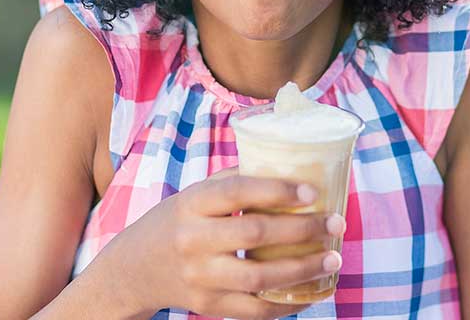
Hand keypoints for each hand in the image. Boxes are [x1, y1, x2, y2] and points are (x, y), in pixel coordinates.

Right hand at [100, 167, 345, 319]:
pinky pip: (253, 310)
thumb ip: (235, 181)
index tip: (312, 190)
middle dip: (302, 229)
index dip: (276, 190)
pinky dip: (285, 304)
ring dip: (302, 269)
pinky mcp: (207, 305)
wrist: (133, 269)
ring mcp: (199, 277)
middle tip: (335, 223)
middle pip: (253, 234)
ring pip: (258, 278)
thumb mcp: (194, 195)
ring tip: (333, 258)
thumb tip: (289, 165)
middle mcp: (192, 240)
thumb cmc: (175, 223)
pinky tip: (311, 292)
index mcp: (191, 204)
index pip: (236, 192)